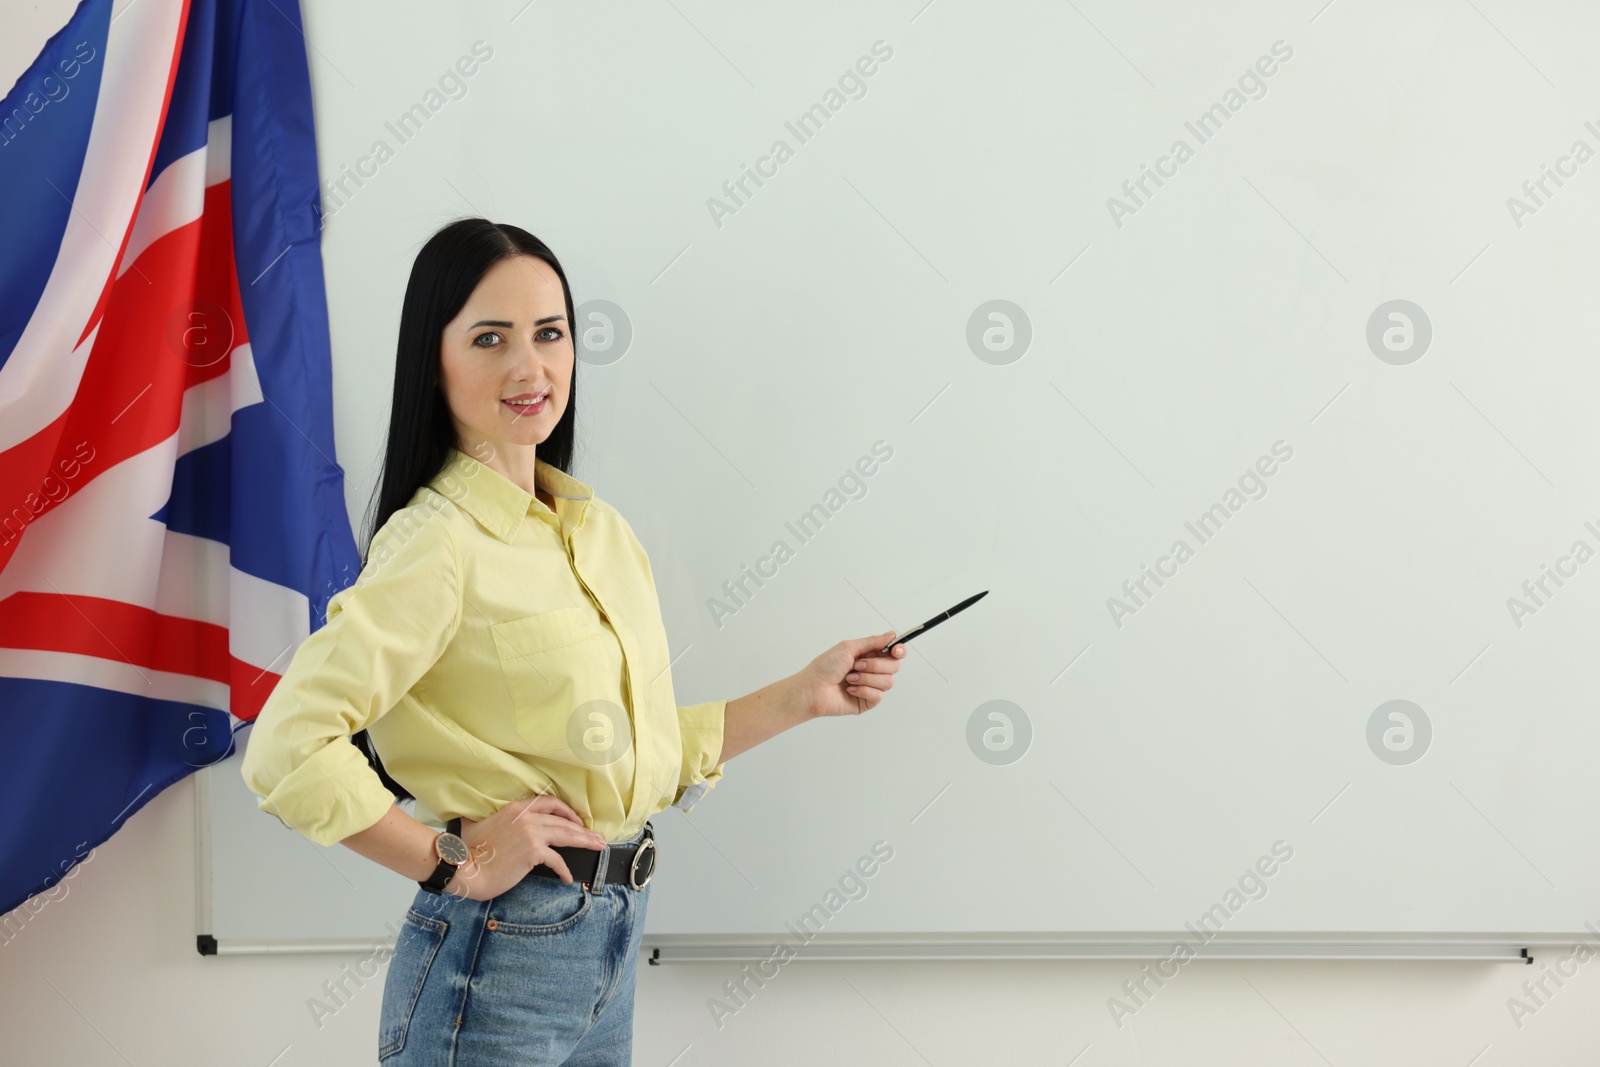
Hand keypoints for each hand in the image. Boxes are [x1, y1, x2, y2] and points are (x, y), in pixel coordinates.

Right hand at [443, 793, 606, 900]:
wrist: (466, 868)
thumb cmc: (468, 850)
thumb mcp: (478, 823)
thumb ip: (489, 816)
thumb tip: (485, 817)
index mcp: (516, 808)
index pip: (550, 802)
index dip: (567, 811)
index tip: (577, 821)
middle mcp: (526, 817)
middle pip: (563, 821)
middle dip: (583, 830)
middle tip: (598, 837)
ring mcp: (531, 833)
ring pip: (566, 835)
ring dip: (585, 842)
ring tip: (597, 848)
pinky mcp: (533, 851)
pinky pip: (557, 860)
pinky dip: (564, 869)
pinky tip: (567, 877)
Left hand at [792, 629, 906, 717]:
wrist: (813, 688)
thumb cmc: (825, 667)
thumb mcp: (849, 648)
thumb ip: (873, 642)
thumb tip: (892, 635)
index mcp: (869, 656)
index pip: (893, 653)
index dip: (899, 651)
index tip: (896, 650)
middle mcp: (872, 671)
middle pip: (894, 667)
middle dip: (876, 665)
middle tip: (857, 665)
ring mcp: (871, 687)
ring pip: (888, 681)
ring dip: (866, 678)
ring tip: (849, 678)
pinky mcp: (868, 702)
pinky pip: (878, 695)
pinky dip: (863, 690)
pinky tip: (849, 689)